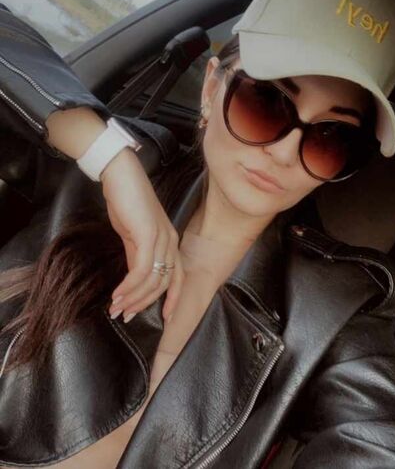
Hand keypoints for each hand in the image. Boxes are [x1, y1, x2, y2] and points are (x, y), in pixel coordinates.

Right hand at [100, 147, 184, 323]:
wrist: (120, 175)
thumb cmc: (126, 201)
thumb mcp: (132, 234)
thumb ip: (136, 256)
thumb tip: (133, 280)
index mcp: (169, 241)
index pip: (178, 277)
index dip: (172, 299)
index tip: (163, 319)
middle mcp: (170, 241)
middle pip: (165, 283)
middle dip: (144, 303)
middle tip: (125, 316)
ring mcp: (162, 238)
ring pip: (154, 280)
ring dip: (133, 298)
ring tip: (116, 308)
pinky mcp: (148, 235)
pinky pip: (141, 270)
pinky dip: (129, 286)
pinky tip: (117, 294)